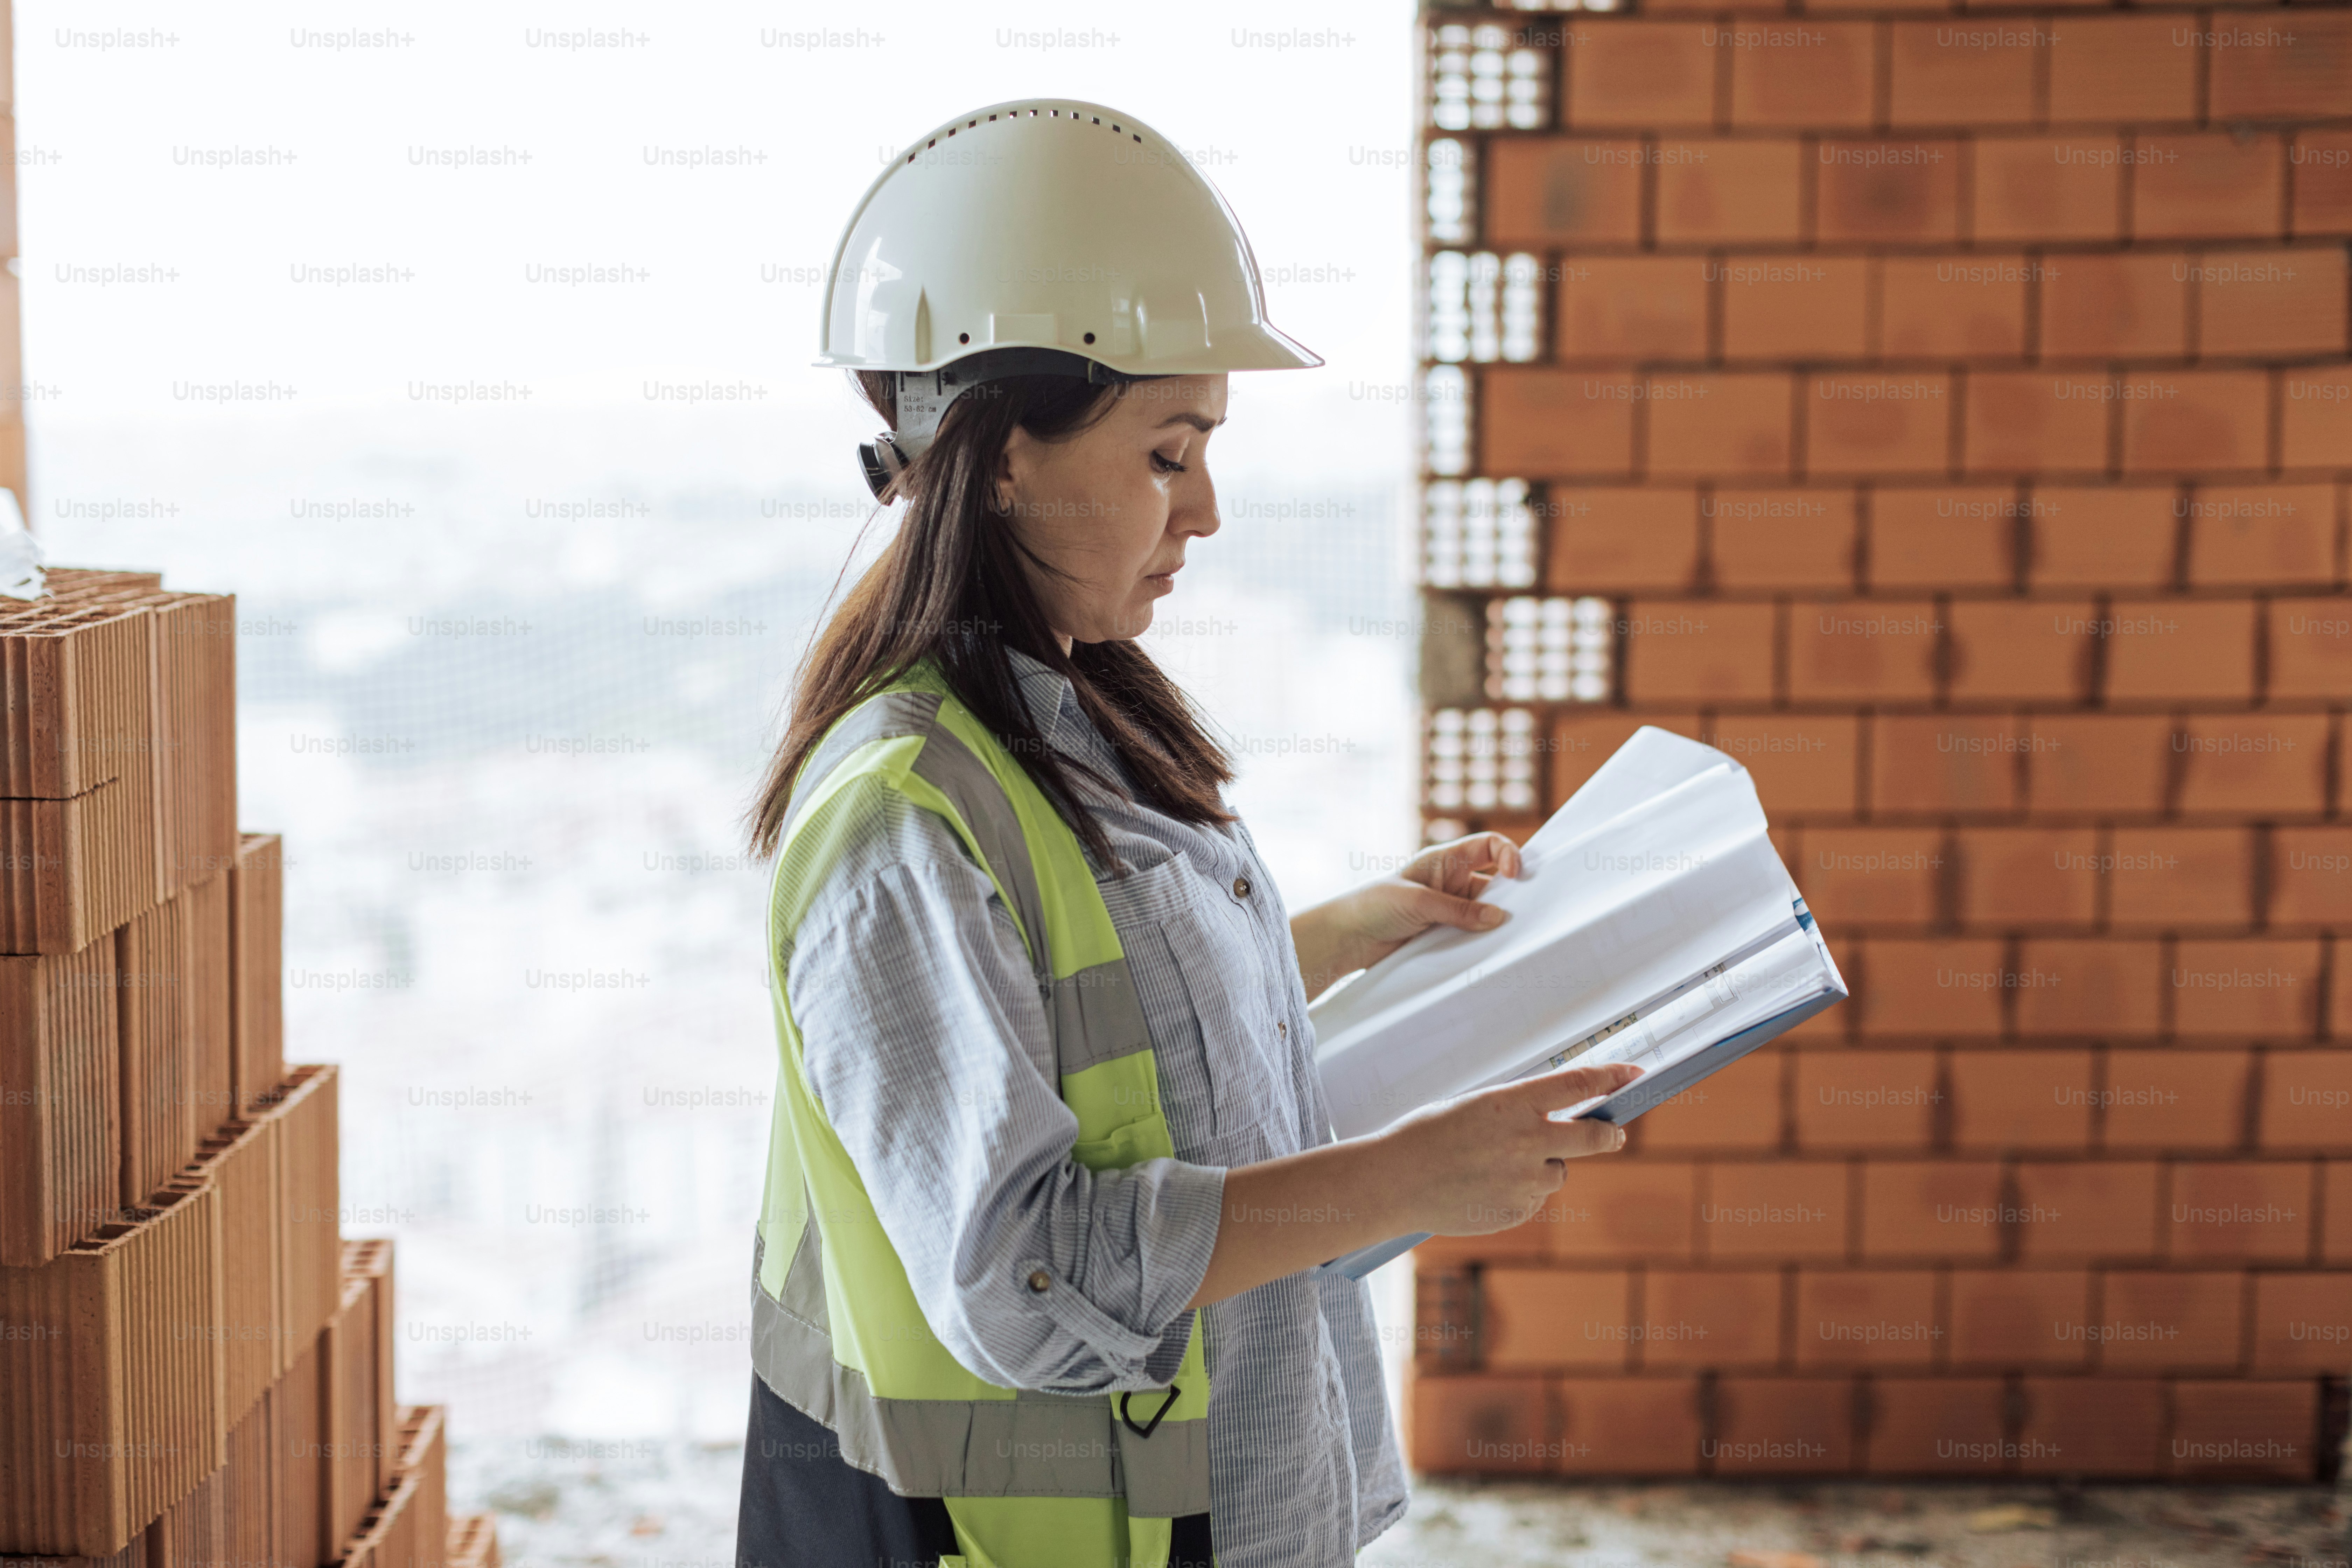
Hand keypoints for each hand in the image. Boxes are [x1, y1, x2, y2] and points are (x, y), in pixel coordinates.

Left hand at [1293, 832, 1525, 992]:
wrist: (1346, 937)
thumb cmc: (1373, 904)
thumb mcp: (1418, 902)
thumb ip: (1459, 910)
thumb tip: (1499, 917)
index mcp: (1444, 859)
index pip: (1488, 846)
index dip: (1507, 854)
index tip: (1515, 875)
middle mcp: (1451, 881)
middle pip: (1494, 882)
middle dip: (1511, 894)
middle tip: (1527, 911)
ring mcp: (1449, 909)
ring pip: (1486, 912)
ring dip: (1496, 922)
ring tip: (1509, 936)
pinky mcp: (1445, 933)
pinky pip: (1472, 934)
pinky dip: (1482, 941)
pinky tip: (1491, 950)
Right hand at [1377, 1062, 1643, 1236]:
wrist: (1394, 1182)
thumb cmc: (1428, 1135)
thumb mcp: (1476, 1106)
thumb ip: (1521, 1110)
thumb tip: (1563, 1116)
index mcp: (1512, 1104)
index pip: (1578, 1084)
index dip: (1612, 1077)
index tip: (1634, 1074)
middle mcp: (1526, 1142)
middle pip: (1595, 1137)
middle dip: (1609, 1134)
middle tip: (1613, 1133)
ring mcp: (1523, 1181)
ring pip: (1559, 1172)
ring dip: (1543, 1166)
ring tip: (1495, 1165)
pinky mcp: (1516, 1212)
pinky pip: (1533, 1198)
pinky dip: (1518, 1192)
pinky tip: (1483, 1186)